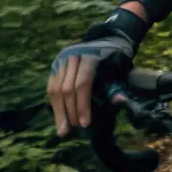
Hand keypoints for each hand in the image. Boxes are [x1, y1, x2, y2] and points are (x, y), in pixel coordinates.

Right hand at [47, 8, 146, 136]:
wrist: (108, 42)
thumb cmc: (116, 60)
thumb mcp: (120, 71)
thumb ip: (117, 86)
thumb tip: (120, 101)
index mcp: (91, 55)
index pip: (83, 83)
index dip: (82, 105)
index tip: (85, 124)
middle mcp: (73, 55)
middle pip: (67, 88)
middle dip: (70, 111)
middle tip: (73, 129)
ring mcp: (62, 59)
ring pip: (55, 89)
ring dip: (59, 112)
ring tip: (64, 129)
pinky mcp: (55, 64)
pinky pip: (51, 87)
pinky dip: (54, 104)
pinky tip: (59, 117)